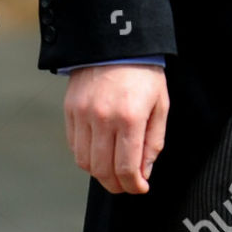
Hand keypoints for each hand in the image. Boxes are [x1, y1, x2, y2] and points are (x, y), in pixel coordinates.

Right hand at [64, 65, 168, 194]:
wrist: (118, 43)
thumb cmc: (145, 73)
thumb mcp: (160, 104)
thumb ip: (154, 140)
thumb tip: (144, 172)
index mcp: (130, 117)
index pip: (126, 167)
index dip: (132, 185)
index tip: (139, 188)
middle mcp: (103, 119)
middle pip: (102, 170)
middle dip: (115, 185)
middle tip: (126, 185)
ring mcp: (83, 115)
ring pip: (84, 162)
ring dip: (99, 173)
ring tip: (113, 170)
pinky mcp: (70, 111)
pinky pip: (74, 145)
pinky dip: (85, 156)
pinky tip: (99, 152)